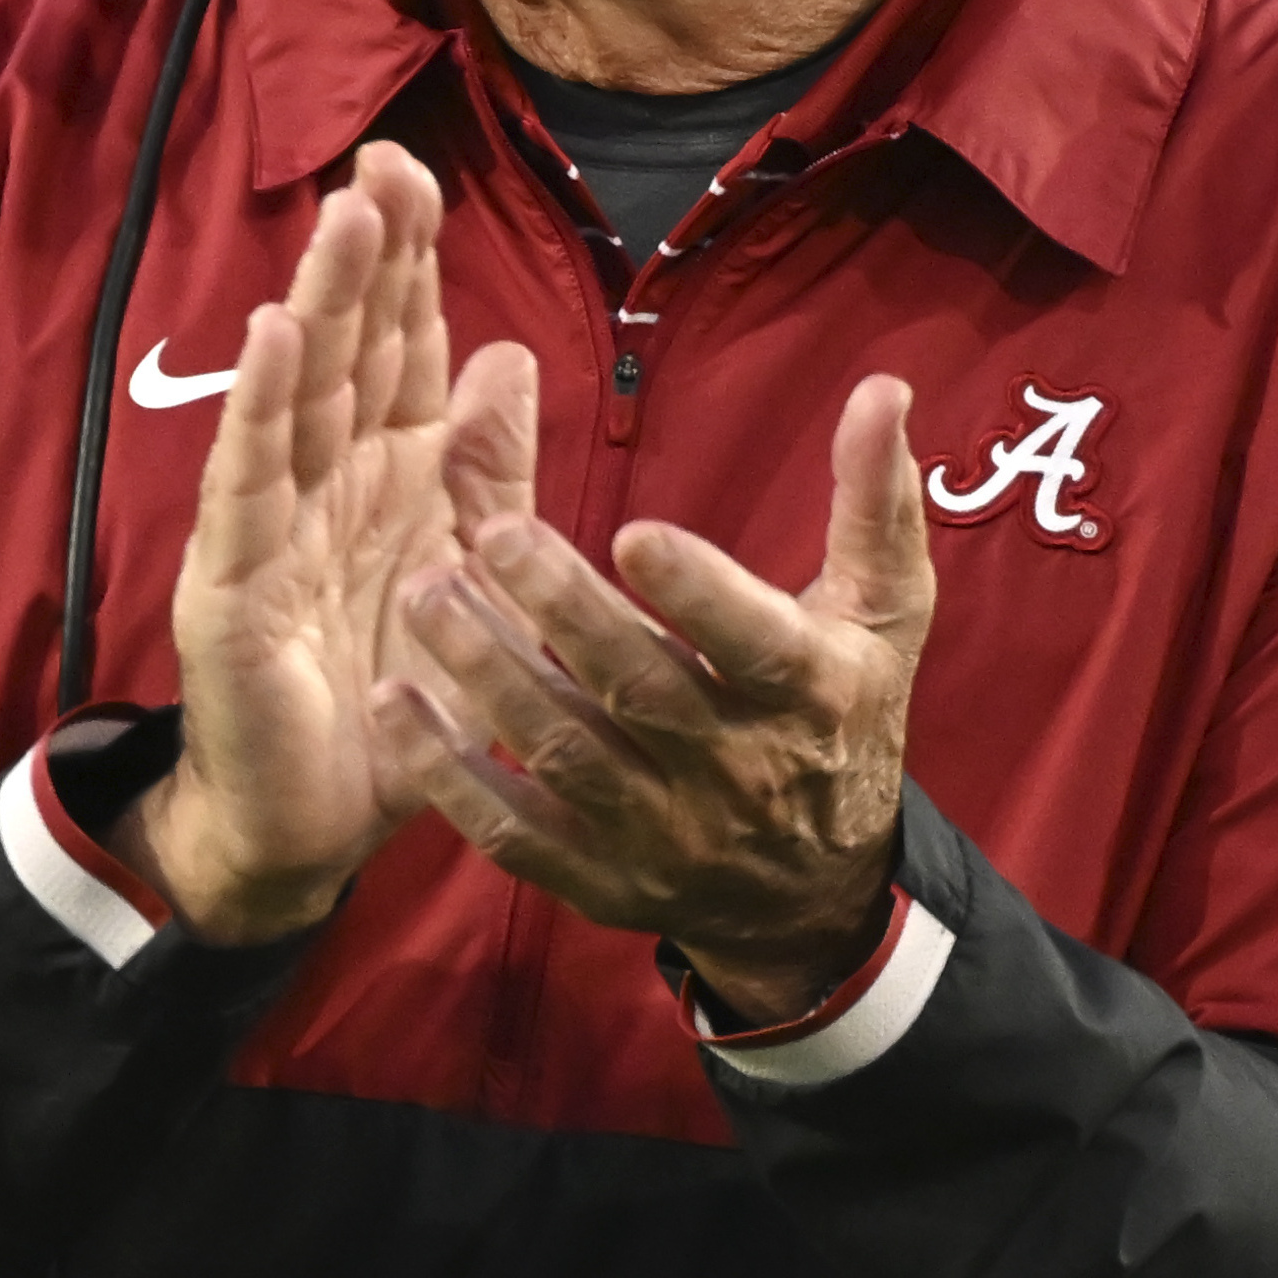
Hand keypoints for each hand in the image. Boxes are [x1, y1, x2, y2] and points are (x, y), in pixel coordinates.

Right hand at [119, 143, 458, 942]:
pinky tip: (276, 338)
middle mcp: (324, 480)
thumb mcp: (466, 571)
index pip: (398, 346)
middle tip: (385, 162)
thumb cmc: (390, 698)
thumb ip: (487, 469)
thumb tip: (506, 354)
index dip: (408, 262)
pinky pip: (250, 484)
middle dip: (366, 255)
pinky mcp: (229, 583)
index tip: (418, 172)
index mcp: (387, 472)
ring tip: (343, 217)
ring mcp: (269, 524)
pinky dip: (262, 409)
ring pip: (300, 393)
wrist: (314, 822)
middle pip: (348, 347)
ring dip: (321, 302)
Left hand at [374, 366, 936, 1022]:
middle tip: (488, 533)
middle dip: (561, 613)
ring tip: (427, 591)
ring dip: (490, 675)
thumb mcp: (883, 612)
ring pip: (565, 755)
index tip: (633, 532)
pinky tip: (394, 704)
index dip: (697, 593)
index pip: (754, 644)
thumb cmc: (843, 715)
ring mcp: (661, 835)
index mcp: (810, 693)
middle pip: (639, 690)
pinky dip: (449, 776)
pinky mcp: (598, 879)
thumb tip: (883, 388)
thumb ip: (874, 500)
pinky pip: (513, 833)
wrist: (814, 889)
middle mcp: (736, 772)